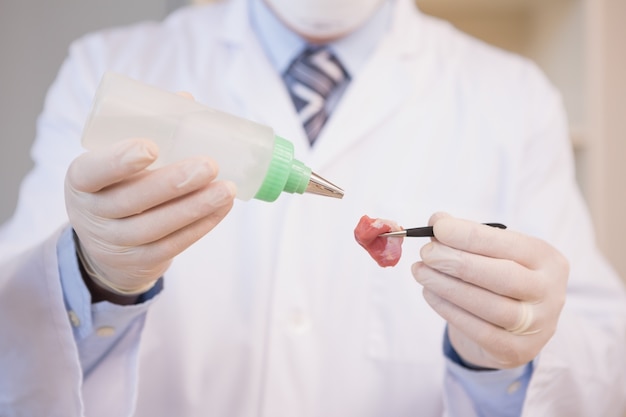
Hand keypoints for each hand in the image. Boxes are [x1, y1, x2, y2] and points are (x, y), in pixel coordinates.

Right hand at [65, 137, 235, 297]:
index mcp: (81, 181)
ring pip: (156, 227)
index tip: (151, 146)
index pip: (91, 172)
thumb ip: (146, 130)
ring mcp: (116, 242)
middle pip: (132, 201)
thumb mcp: (115, 162)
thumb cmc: (118, 185)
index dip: (118, 161)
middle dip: (173, 183)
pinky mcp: (141, 260)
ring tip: (226, 189)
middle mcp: (92, 215)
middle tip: (209, 165)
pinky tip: (222, 207)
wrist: (107, 244)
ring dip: (195, 207)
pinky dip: (201, 225)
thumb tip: (187, 100)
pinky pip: (173, 244)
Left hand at [411, 212, 568, 368]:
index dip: (471, 235)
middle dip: (459, 263)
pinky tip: (430, 294)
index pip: (509, 244)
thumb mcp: (491, 253)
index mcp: (546, 259)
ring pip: (490, 306)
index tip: (438, 227)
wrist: (513, 327)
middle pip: (503, 277)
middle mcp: (550, 292)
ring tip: (421, 272)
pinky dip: (449, 310)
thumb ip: (467, 237)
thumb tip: (437, 221)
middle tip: (427, 254)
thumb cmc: (499, 278)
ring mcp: (537, 325)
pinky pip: (479, 331)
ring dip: (448, 286)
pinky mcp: (517, 351)